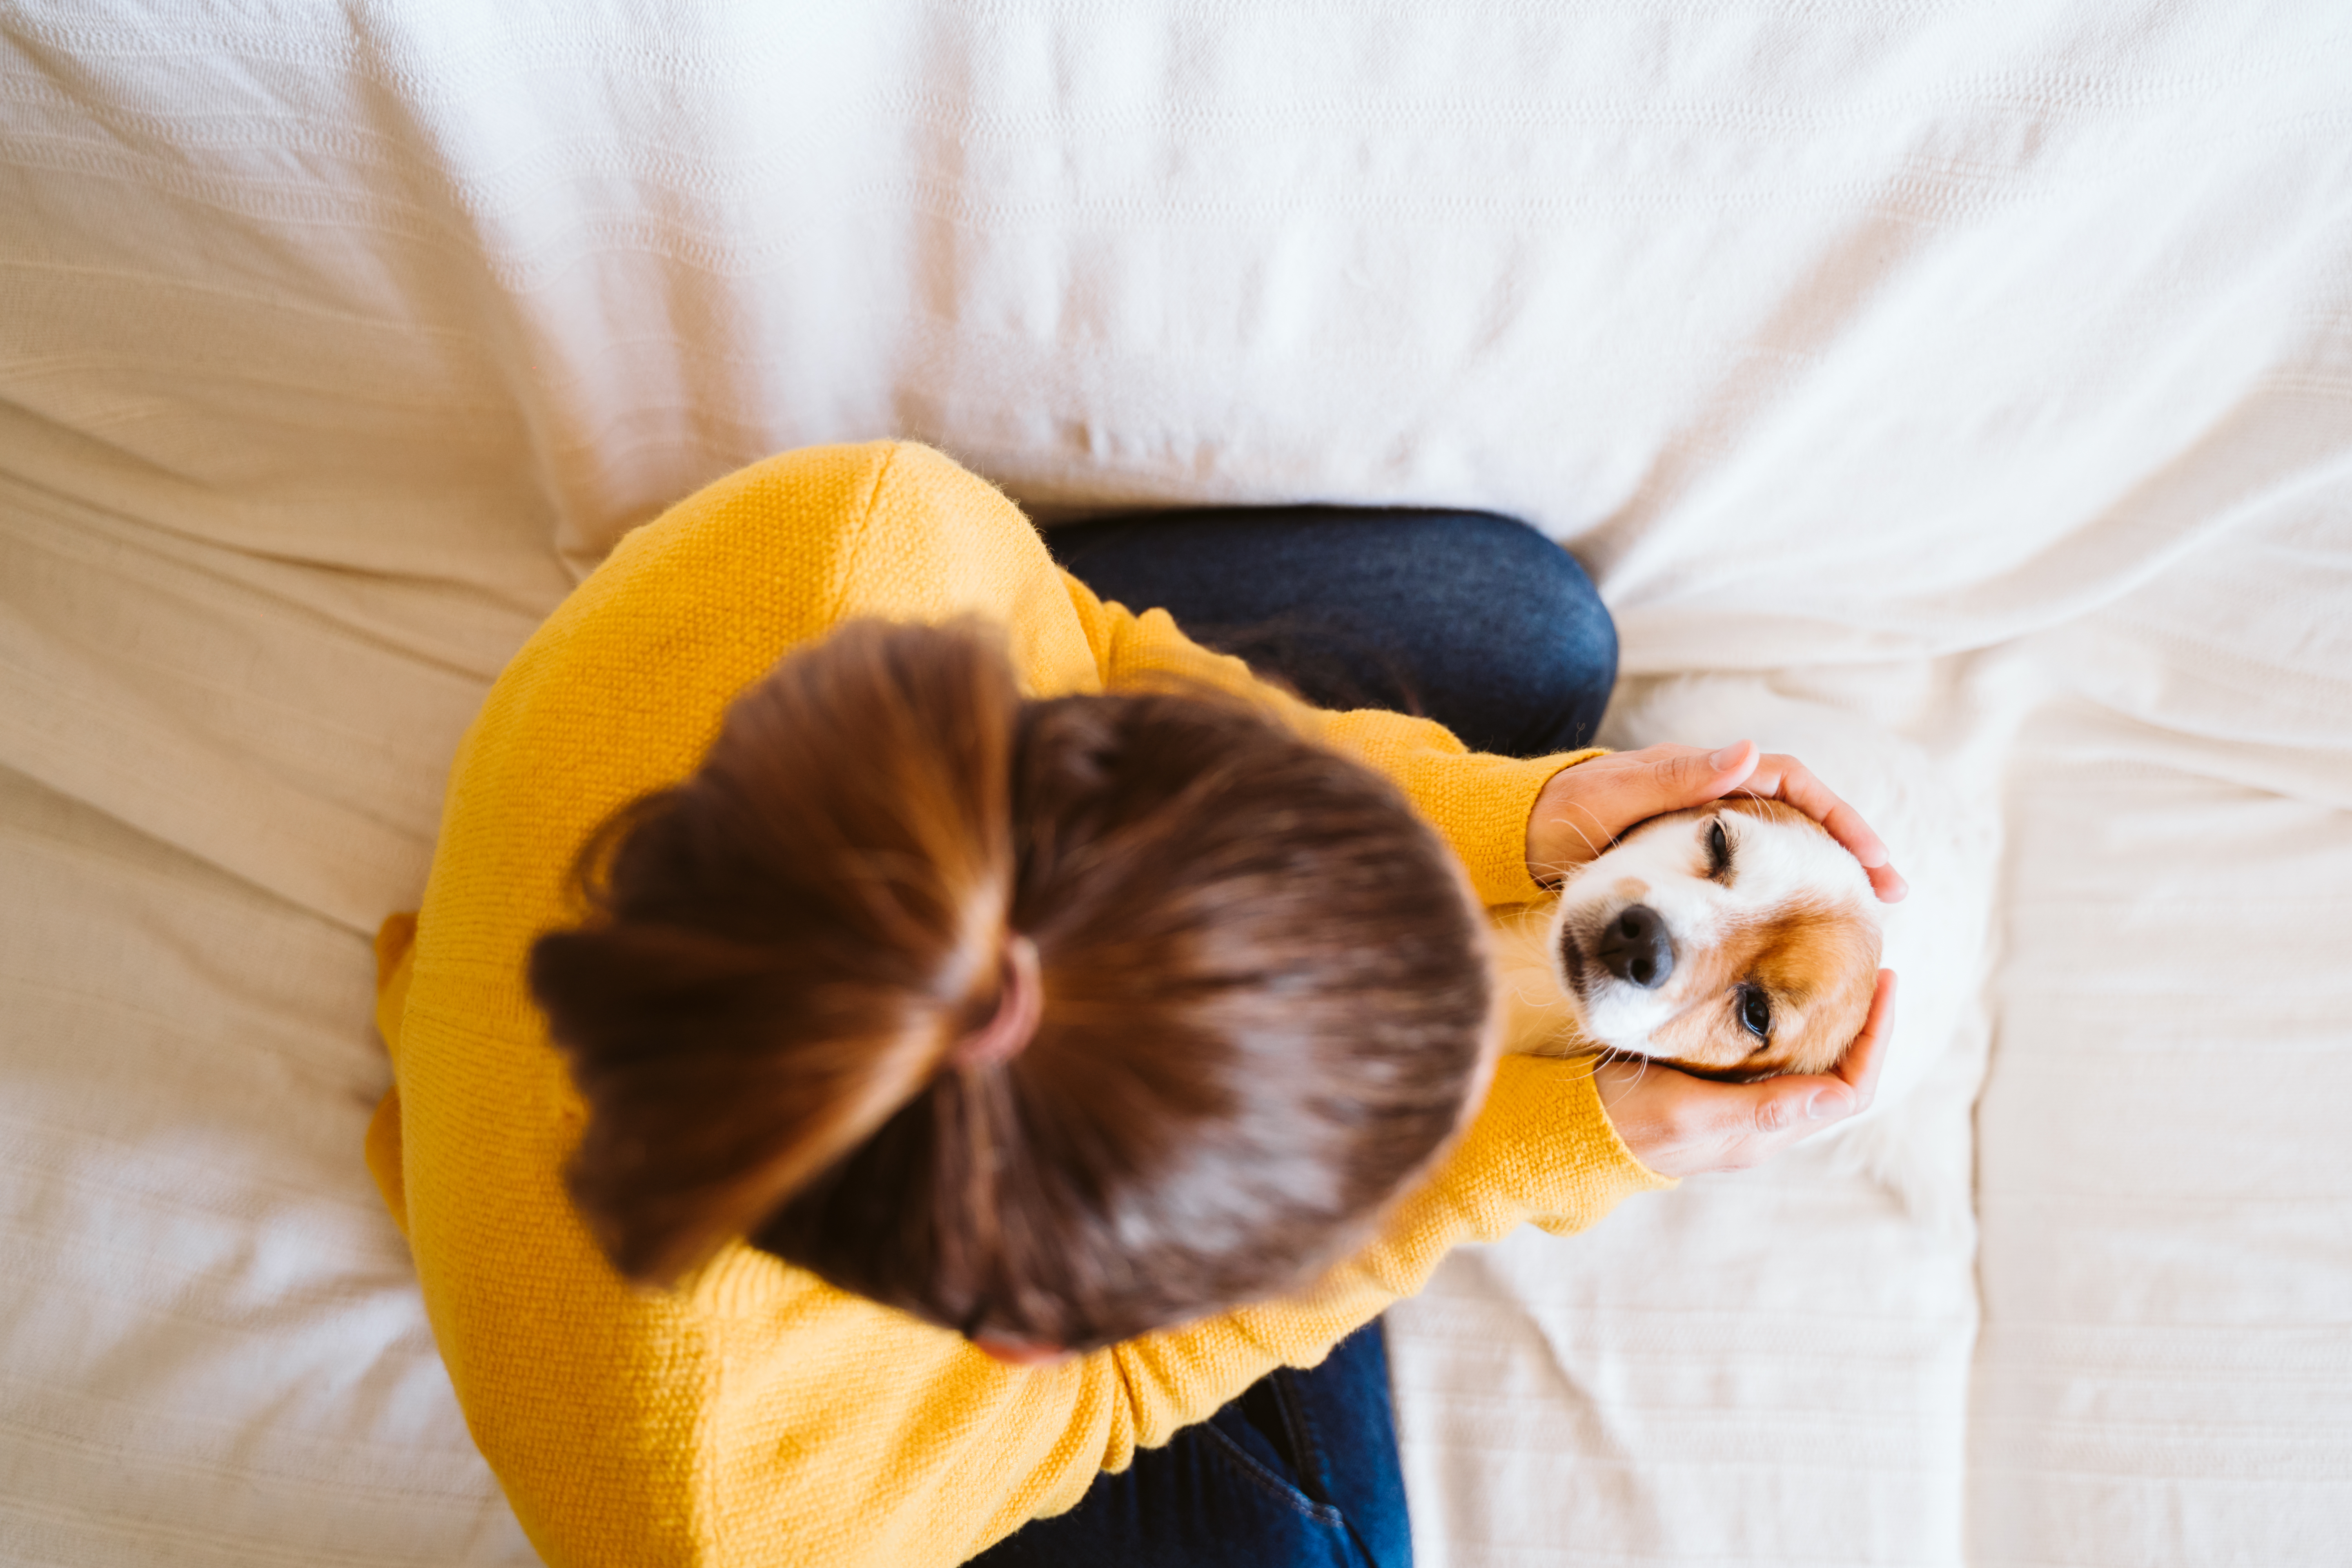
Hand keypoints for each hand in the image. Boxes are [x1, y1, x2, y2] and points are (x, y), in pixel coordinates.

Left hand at [1526, 740, 1906, 901]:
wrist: (1517, 838)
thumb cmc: (1561, 813)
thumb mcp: (1616, 795)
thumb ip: (1678, 778)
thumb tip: (1750, 752)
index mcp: (1705, 772)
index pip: (1794, 783)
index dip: (1840, 817)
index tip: (1873, 858)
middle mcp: (1713, 796)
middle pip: (1802, 816)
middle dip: (1851, 849)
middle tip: (1890, 893)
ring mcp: (1705, 831)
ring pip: (1783, 847)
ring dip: (1825, 873)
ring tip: (1863, 914)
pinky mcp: (1691, 865)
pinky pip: (1754, 874)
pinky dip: (1785, 893)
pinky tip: (1802, 926)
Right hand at [1594, 971, 1896, 1176]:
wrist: (1569, 1130)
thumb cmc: (1624, 1122)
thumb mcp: (1690, 1112)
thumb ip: (1762, 1107)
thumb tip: (1841, 1098)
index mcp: (1765, 1129)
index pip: (1850, 1089)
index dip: (1878, 1039)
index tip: (1886, 980)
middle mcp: (1763, 1120)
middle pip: (1840, 1074)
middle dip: (1864, 1021)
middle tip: (1868, 963)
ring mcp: (1741, 1103)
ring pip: (1809, 1062)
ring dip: (1831, 1018)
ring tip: (1833, 967)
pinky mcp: (1716, 1084)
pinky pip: (1773, 1053)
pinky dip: (1789, 1018)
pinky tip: (1777, 985)